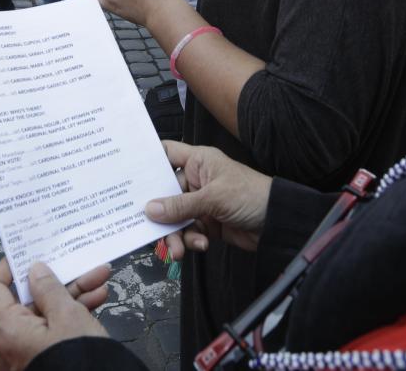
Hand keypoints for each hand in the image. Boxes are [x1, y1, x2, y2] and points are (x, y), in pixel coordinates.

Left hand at [0, 259, 109, 370]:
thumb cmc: (77, 358)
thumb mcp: (68, 316)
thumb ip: (50, 288)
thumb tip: (35, 270)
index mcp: (8, 330)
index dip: (8, 268)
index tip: (28, 252)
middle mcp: (13, 341)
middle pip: (28, 299)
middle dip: (58, 279)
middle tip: (76, 262)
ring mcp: (30, 350)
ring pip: (47, 313)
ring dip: (74, 294)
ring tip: (100, 278)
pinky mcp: (47, 357)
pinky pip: (55, 330)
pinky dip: (75, 315)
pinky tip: (98, 298)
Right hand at [145, 141, 271, 258]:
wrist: (278, 222)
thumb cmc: (250, 195)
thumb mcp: (213, 197)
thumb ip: (180, 205)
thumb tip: (149, 210)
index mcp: (198, 161)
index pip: (166, 153)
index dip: (148, 161)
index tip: (127, 175)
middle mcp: (196, 180)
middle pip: (164, 194)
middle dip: (159, 214)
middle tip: (151, 231)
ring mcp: (200, 202)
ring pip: (175, 218)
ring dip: (175, 235)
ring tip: (178, 251)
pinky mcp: (207, 223)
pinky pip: (188, 232)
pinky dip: (191, 241)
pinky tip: (201, 246)